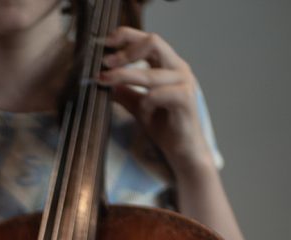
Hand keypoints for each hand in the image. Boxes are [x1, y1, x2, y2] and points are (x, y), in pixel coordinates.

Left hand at [100, 27, 214, 177]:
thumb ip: (125, 93)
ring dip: (125, 75)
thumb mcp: (139, 107)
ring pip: (152, 71)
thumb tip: (104, 80)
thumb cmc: (165, 128)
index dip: (126, 37)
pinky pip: (159, 94)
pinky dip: (146, 101)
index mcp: (168, 65)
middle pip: (153, 42)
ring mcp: (184, 82)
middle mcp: (178, 68)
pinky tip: (142, 112)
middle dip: (125, 52)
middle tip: (104, 64)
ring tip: (105, 82)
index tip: (104, 44)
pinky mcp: (186, 100)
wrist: (182, 152)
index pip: (148, 40)